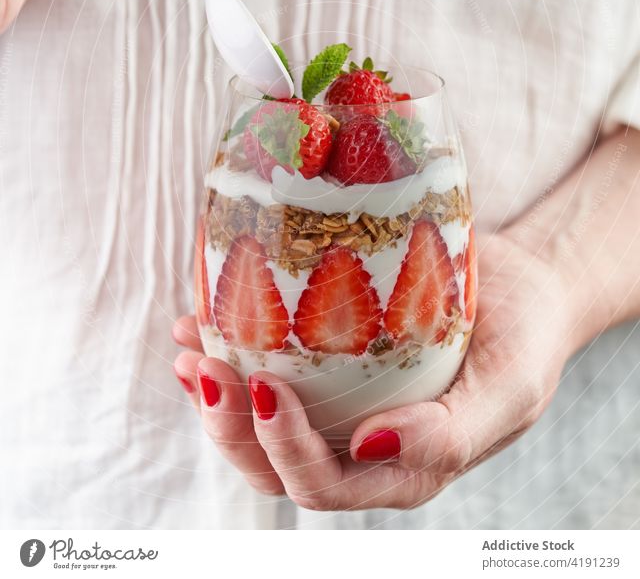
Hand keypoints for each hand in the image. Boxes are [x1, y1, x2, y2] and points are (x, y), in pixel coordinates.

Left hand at [173, 232, 574, 509]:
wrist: (525, 287)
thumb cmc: (524, 342)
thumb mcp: (507, 390)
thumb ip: (449, 434)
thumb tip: (368, 447)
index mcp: (401, 468)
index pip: (323, 484)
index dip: (284, 448)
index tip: (268, 387)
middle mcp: (360, 445)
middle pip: (274, 463)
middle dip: (231, 425)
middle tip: (208, 368)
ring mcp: (340, 403)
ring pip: (259, 424)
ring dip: (217, 394)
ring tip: (192, 349)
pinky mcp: (330, 361)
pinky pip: (270, 368)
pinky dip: (230, 348)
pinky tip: (201, 319)